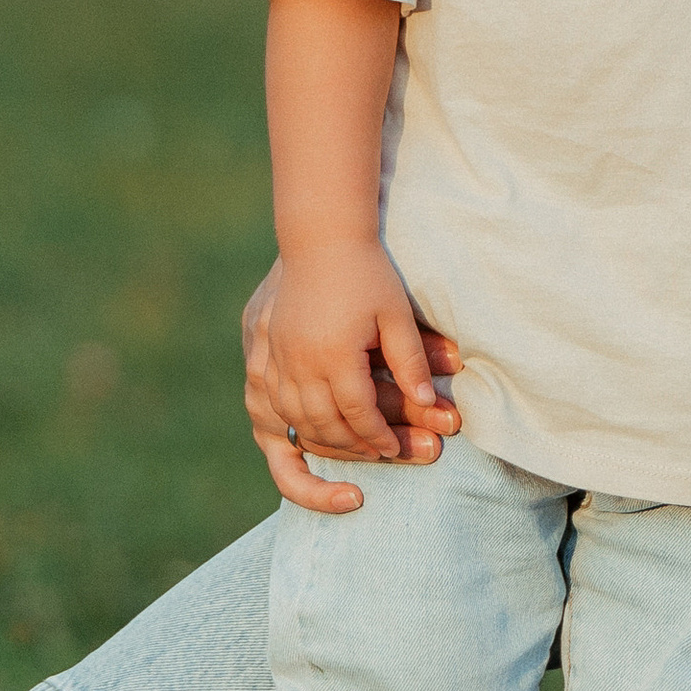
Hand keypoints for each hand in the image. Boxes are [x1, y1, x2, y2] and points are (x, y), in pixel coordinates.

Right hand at [243, 256, 460, 512]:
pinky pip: (273, 401)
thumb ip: (410, 361)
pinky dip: (293, 421)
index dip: (378, 436)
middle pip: (324, 424)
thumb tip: (425, 401)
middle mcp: (299, 361)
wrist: (320, 238)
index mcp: (334, 354)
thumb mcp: (396, 314)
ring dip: (322, 437)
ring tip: (350, 443)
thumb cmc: (367, 273)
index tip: (393, 448)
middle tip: (376, 452)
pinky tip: (314, 425)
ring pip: (294, 418)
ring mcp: (276, 357)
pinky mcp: (264, 351)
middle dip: (352, 445)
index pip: (358, 413)